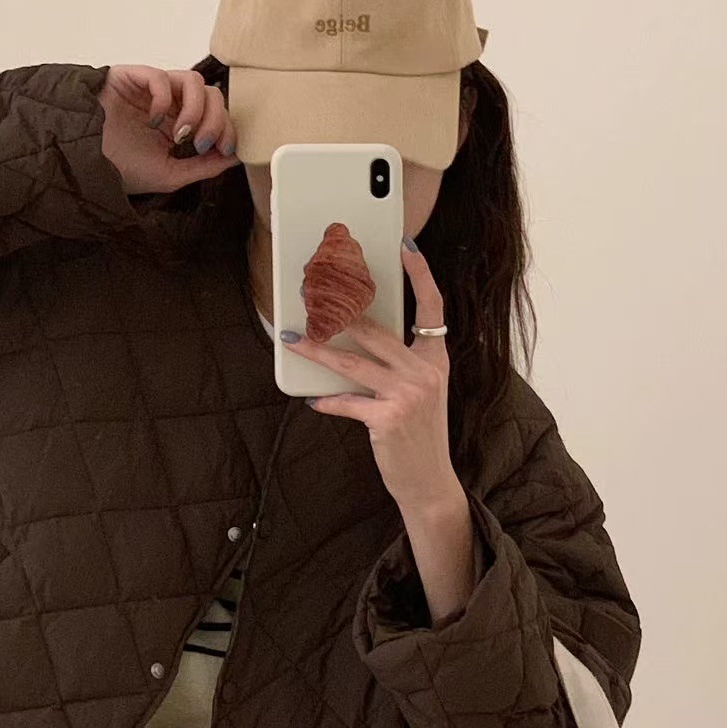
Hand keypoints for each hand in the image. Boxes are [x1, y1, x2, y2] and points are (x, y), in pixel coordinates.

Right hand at [96, 66, 241, 196]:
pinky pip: (161, 77)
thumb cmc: (120, 169)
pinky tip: (154, 120)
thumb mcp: (170, 175)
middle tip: (201, 144)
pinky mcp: (132, 77)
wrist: (82, 162)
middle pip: (212, 95)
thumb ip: (203, 166)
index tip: (224, 149)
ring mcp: (153, 90)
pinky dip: (164, 99)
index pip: (217, 114)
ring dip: (196, 109)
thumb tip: (236, 157)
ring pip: (193, 81)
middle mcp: (171, 104)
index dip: (227, 128)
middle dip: (215, 120)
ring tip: (181, 134)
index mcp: (180, 125)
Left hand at [290, 242, 459, 513]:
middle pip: (376, 330)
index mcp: (434, 359)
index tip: (405, 247)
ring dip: (317, 350)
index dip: (420, 275)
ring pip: (352, 362)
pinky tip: (312, 398)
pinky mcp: (389, 419)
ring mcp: (408, 394)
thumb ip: (396, 364)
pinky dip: (327, 400)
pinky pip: (348, 401)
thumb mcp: (418, 392)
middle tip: (312, 292)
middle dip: (340, 310)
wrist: (428, 480)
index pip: (432, 307)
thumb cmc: (417, 434)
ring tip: (292, 339)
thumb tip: (353, 338)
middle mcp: (425, 372)